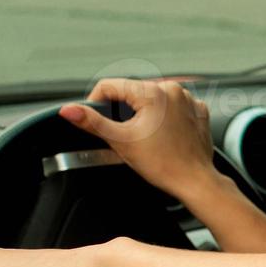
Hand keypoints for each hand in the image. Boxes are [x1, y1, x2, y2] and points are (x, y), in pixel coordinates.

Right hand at [59, 78, 220, 199]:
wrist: (195, 180)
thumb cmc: (162, 164)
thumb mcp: (121, 141)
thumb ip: (92, 122)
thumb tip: (67, 110)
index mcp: (152, 92)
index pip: (110, 86)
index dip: (96, 102)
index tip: (97, 120)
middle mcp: (172, 88)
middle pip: (132, 91)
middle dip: (122, 110)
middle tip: (125, 134)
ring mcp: (188, 98)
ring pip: (153, 98)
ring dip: (144, 112)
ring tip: (147, 137)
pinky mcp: (197, 109)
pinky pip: (173, 106)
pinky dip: (164, 117)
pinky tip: (164, 135)